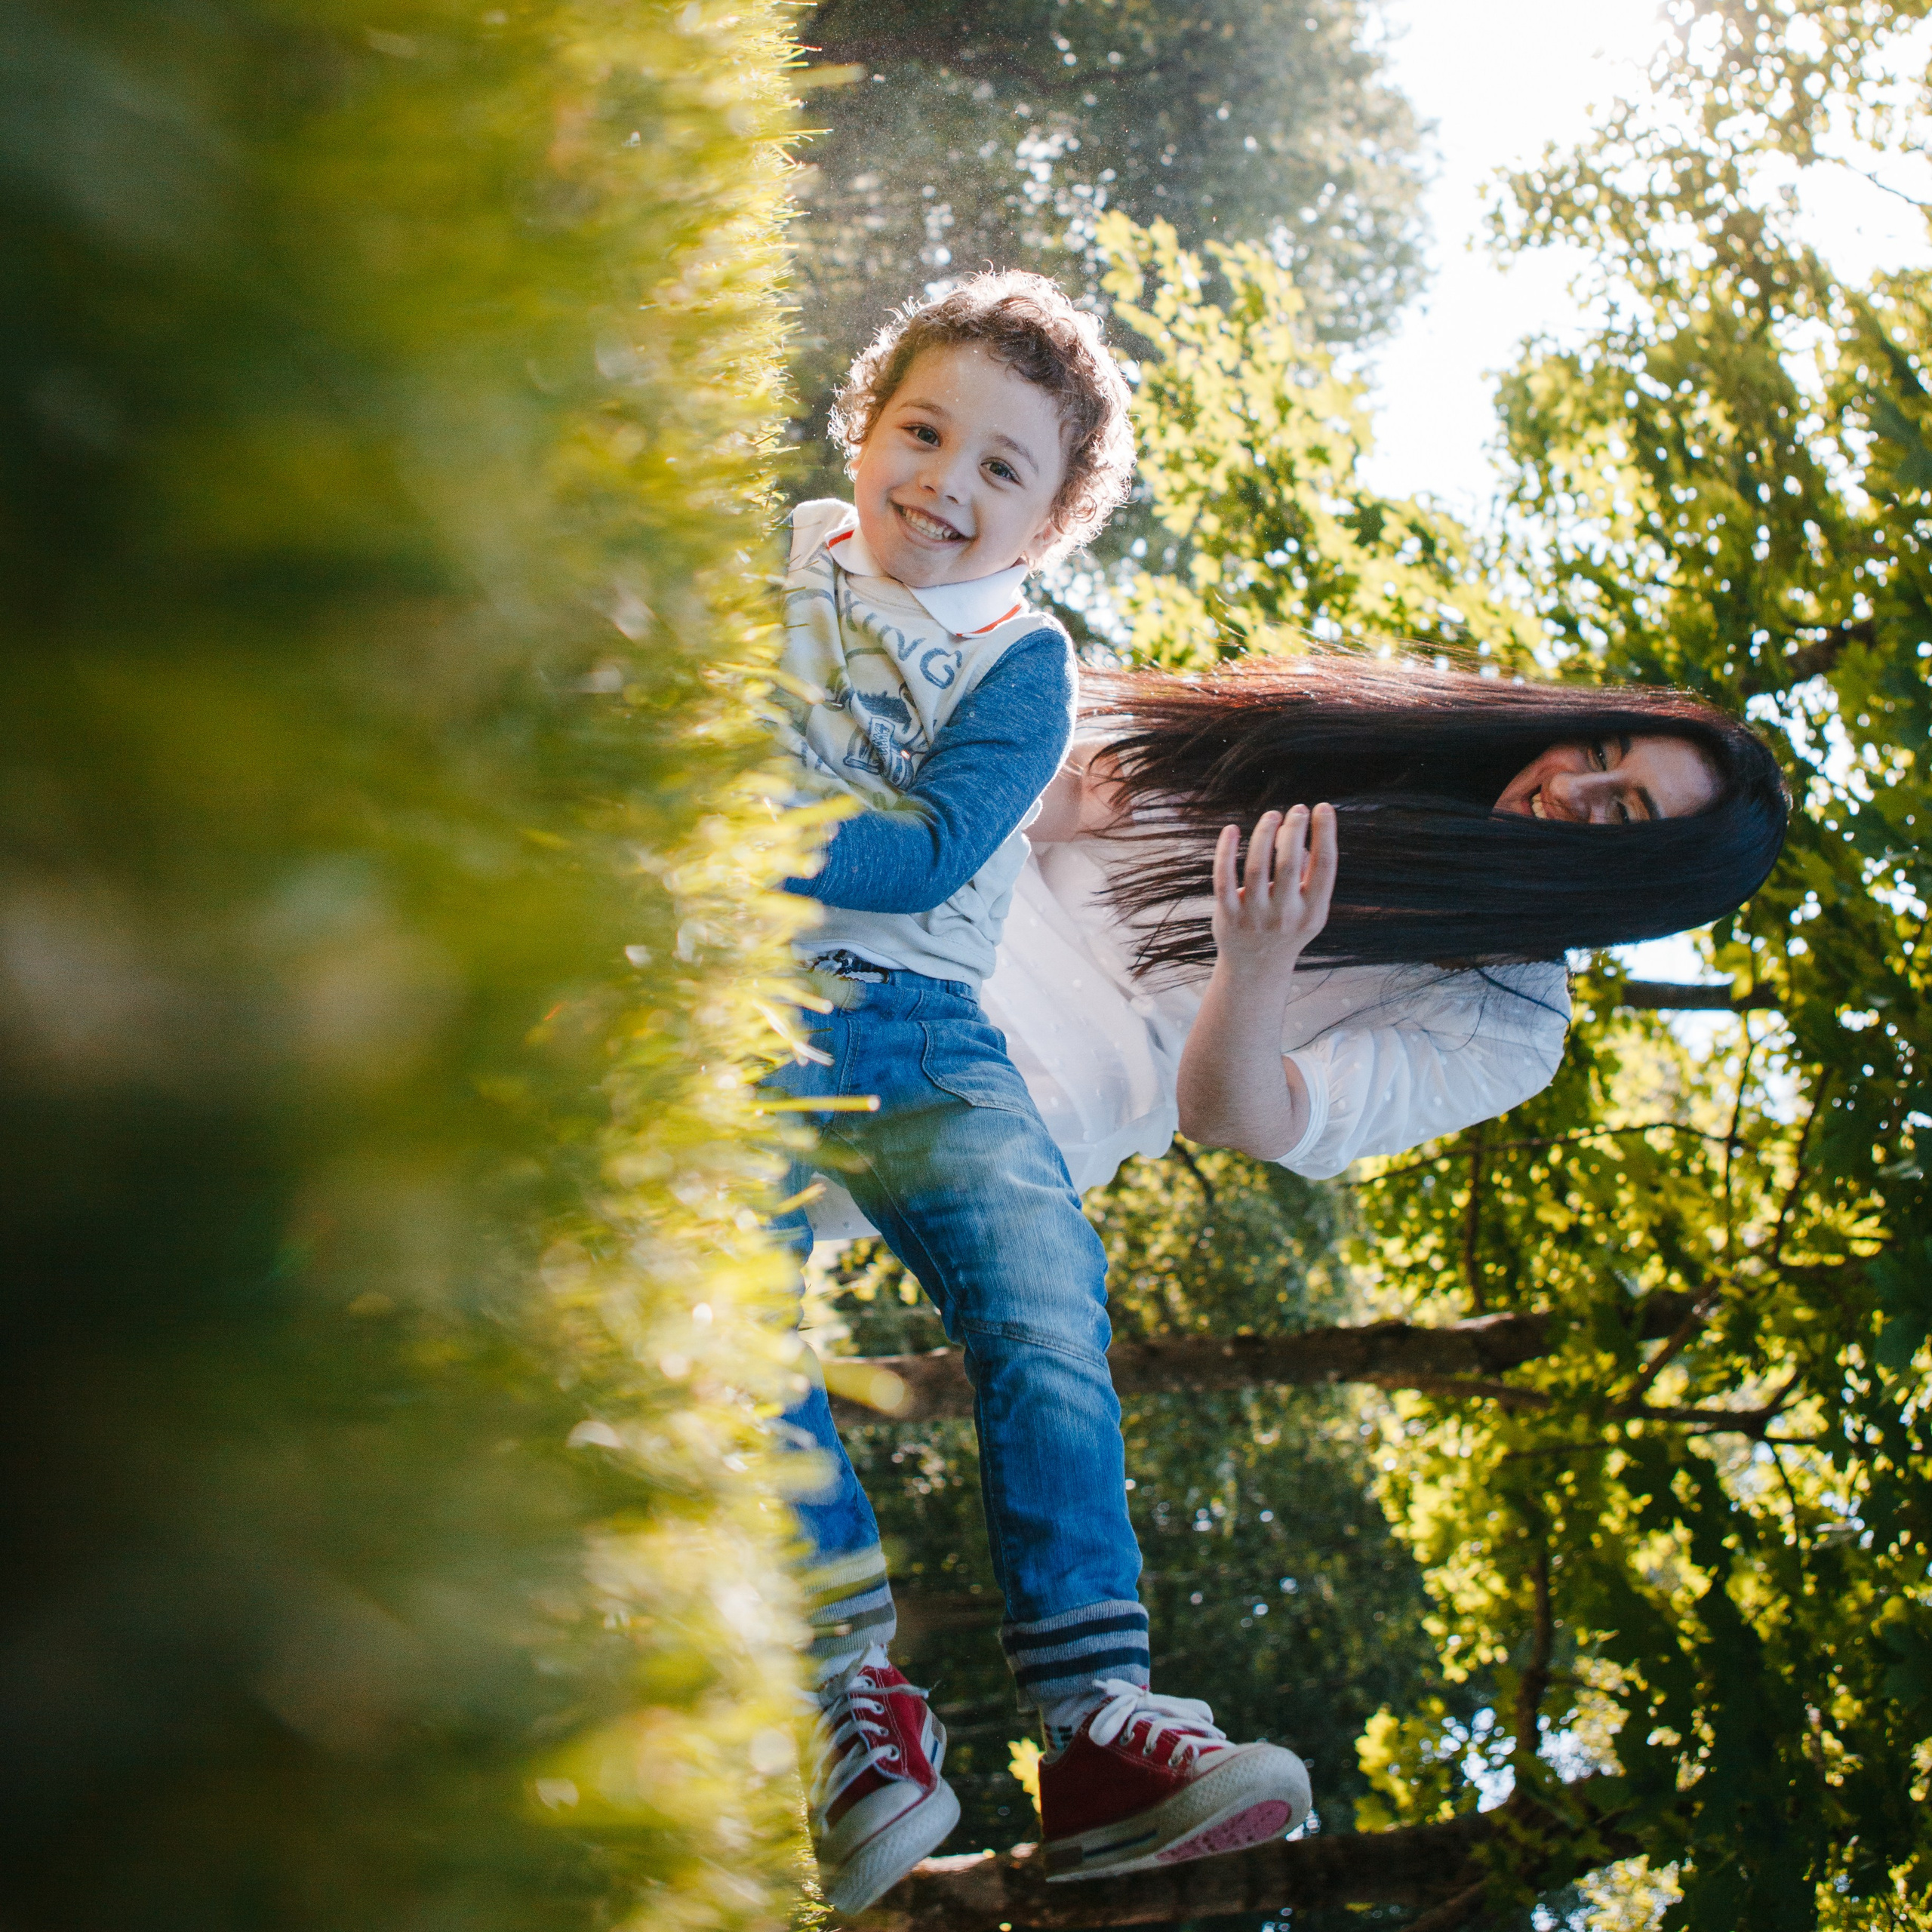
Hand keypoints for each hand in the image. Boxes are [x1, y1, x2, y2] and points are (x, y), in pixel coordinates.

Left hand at [1210, 804, 1336, 979]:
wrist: (1257, 969)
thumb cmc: (1288, 927)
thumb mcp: (1309, 909)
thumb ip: (1308, 874)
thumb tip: (1299, 833)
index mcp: (1313, 911)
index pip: (1324, 866)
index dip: (1326, 833)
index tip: (1323, 807)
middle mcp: (1285, 915)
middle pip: (1288, 863)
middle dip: (1293, 829)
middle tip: (1296, 810)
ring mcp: (1254, 916)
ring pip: (1256, 866)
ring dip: (1264, 834)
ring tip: (1272, 816)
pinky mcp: (1229, 916)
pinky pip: (1224, 878)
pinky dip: (1226, 851)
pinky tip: (1232, 830)